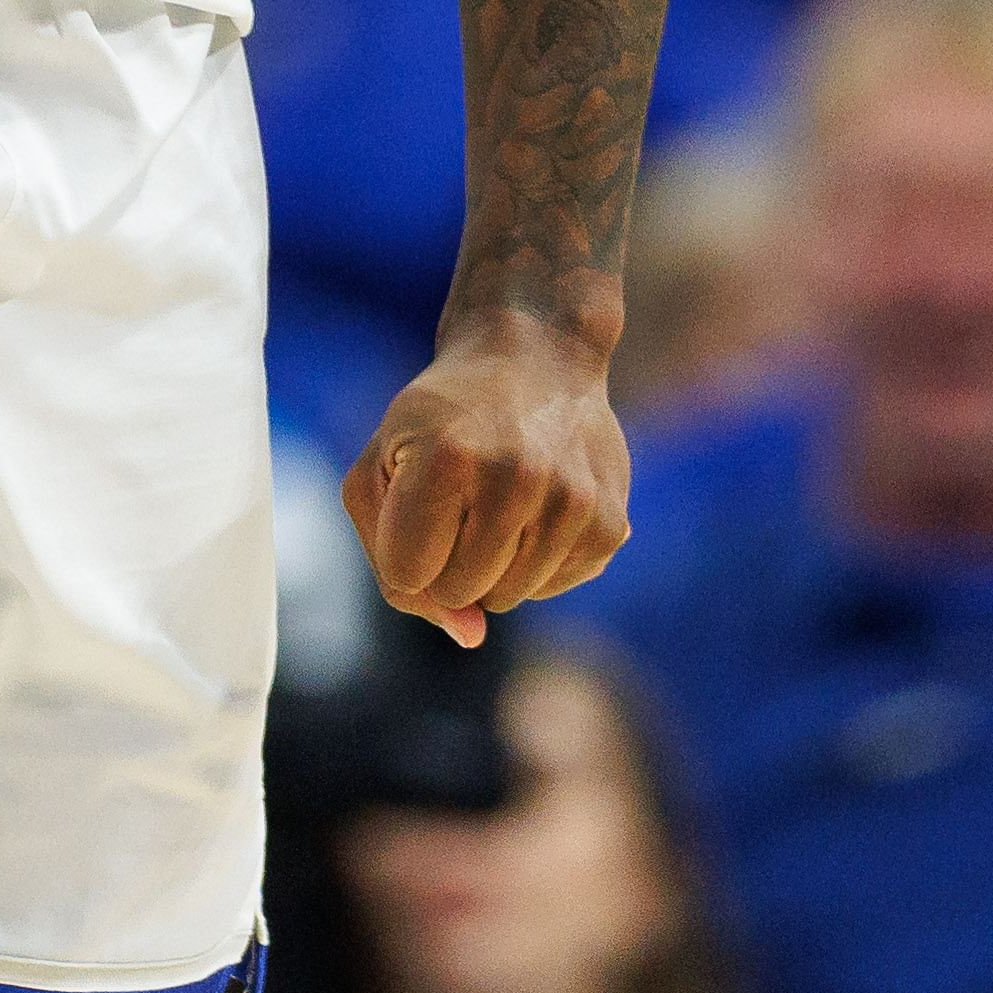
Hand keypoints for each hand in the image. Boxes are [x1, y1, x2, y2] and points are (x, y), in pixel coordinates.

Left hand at [347, 305, 633, 647]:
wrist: (537, 356)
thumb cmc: (442, 419)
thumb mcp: (382, 464)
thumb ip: (391, 561)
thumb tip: (470, 637)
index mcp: (448, 461)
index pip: (406, 576)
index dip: (404, 549)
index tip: (416, 502)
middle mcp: (517, 480)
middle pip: (457, 592)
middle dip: (446, 557)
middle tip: (460, 495)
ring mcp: (572, 503)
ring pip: (506, 599)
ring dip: (492, 562)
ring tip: (499, 495)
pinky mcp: (610, 526)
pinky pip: (552, 587)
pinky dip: (535, 561)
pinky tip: (537, 506)